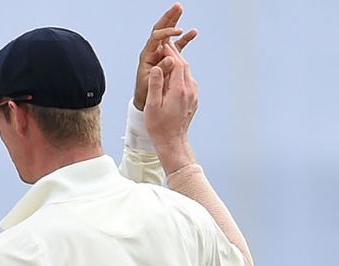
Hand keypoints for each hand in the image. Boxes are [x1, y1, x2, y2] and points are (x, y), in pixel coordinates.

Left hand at [134, 3, 197, 110]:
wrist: (144, 102)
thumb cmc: (145, 94)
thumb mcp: (151, 84)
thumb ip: (160, 71)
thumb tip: (171, 59)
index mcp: (147, 56)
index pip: (156, 37)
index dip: (167, 32)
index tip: (179, 31)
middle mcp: (152, 52)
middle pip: (160, 30)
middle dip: (169, 18)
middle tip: (177, 6)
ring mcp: (160, 54)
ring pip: (167, 35)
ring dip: (174, 22)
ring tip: (180, 9)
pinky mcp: (167, 58)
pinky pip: (176, 46)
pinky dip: (184, 39)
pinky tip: (193, 32)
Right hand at [145, 43, 199, 171]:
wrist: (172, 141)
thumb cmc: (159, 126)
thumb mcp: (152, 106)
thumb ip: (155, 85)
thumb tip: (158, 67)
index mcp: (179, 90)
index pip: (177, 64)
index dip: (170, 52)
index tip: (163, 43)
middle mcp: (190, 90)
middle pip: (184, 66)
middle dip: (175, 54)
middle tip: (166, 44)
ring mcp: (193, 95)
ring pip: (188, 73)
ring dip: (179, 63)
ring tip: (169, 56)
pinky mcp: (194, 99)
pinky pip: (189, 81)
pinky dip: (181, 73)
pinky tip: (174, 73)